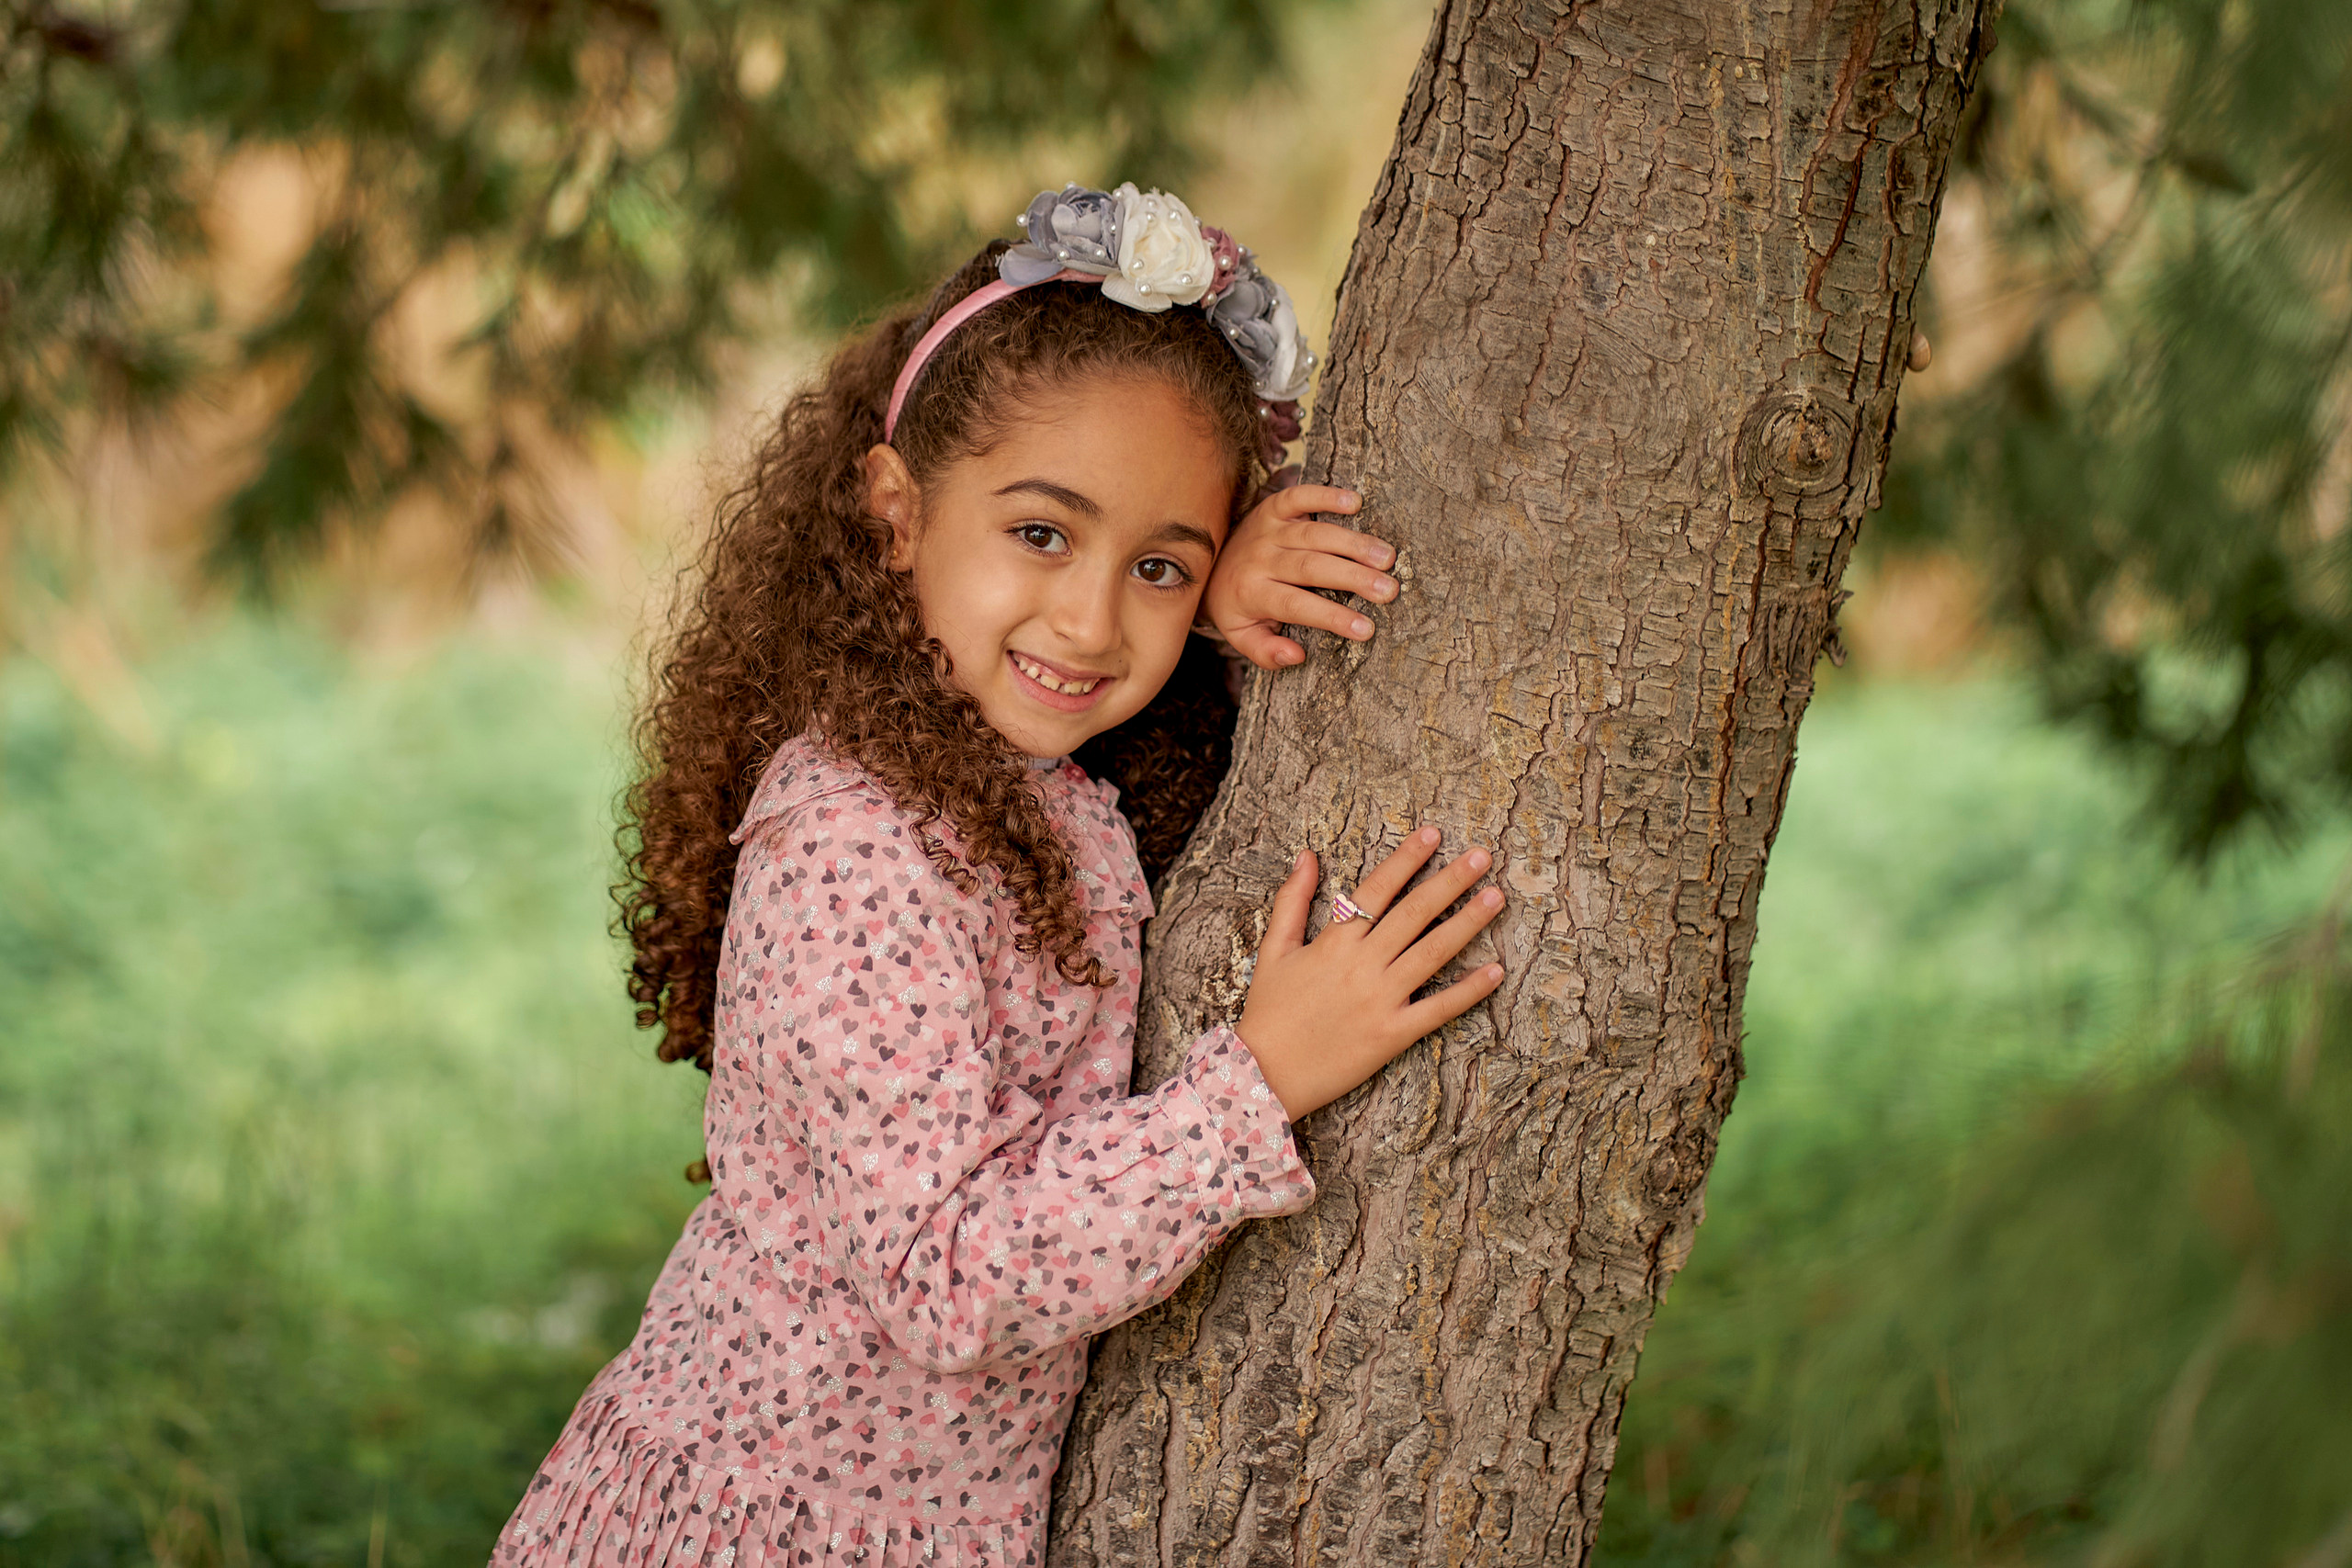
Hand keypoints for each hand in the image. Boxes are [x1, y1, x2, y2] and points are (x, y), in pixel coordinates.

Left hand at [1199, 484, 1397, 669]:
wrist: (1207, 564)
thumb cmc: (1236, 605)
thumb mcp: (1241, 636)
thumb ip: (1266, 652)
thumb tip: (1296, 656)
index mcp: (1252, 593)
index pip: (1296, 605)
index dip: (1332, 617)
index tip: (1366, 629)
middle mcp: (1260, 559)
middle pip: (1311, 567)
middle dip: (1353, 578)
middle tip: (1389, 590)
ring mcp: (1267, 530)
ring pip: (1314, 535)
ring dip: (1353, 543)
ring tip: (1387, 556)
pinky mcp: (1272, 508)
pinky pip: (1298, 497)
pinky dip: (1326, 496)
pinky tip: (1356, 502)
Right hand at [1235, 827, 1505, 1119]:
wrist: (1265, 1072)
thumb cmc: (1268, 1011)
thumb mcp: (1273, 949)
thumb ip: (1292, 900)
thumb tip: (1307, 855)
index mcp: (1334, 941)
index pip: (1377, 889)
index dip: (1407, 859)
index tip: (1433, 834)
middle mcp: (1362, 964)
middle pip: (1414, 913)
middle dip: (1451, 881)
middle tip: (1482, 856)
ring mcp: (1381, 999)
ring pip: (1432, 952)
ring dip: (1467, 923)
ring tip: (1496, 897)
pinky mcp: (1393, 1034)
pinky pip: (1438, 1009)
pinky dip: (1468, 990)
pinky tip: (1495, 970)